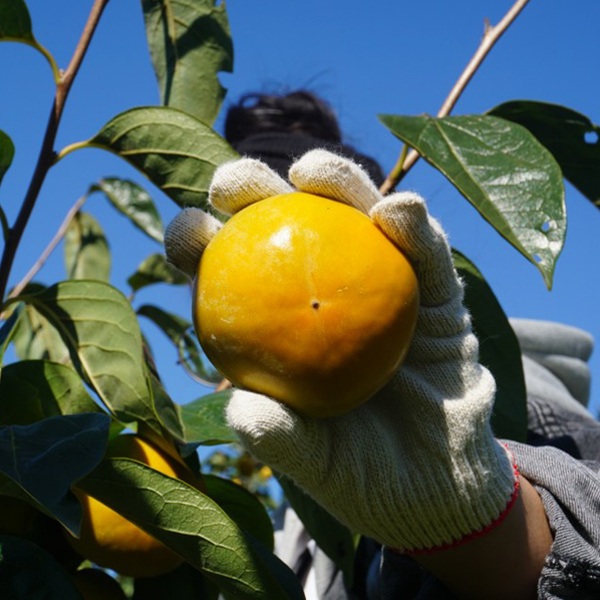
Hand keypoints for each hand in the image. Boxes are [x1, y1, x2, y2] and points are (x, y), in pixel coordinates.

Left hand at [165, 150, 518, 553]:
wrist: (440, 489)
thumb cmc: (366, 476)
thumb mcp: (317, 465)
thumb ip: (281, 439)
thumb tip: (240, 408)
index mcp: (283, 328)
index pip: (235, 276)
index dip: (204, 246)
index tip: (187, 233)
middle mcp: (328, 295)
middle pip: (287, 228)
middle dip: (255, 192)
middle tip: (232, 183)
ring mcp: (385, 288)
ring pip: (356, 221)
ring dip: (336, 185)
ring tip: (311, 170)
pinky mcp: (437, 296)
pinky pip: (428, 257)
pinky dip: (416, 232)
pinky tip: (398, 211)